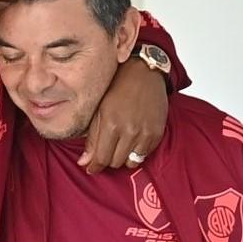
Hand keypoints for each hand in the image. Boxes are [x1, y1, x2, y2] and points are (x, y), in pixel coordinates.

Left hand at [80, 58, 167, 173]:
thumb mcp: (98, 110)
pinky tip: (133, 139)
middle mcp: (129, 131)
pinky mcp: (157, 133)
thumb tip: (84, 163)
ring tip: (121, 145)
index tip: (92, 169)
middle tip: (107, 149)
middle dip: (108, 159)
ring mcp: (145, 133)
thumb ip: (92, 139)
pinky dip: (137, 151)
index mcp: (110, 124)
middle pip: (115, 162)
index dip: (95, 167)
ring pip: (131, 162)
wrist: (143, 73)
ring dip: (123, 157)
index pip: (101, 159)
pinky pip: (145, 154)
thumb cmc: (117, 88)